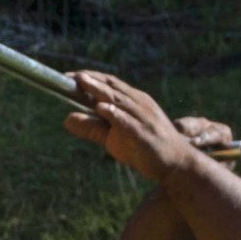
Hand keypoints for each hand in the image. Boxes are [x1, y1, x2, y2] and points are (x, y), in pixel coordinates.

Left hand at [63, 70, 237, 180]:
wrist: (174, 164)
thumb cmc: (143, 148)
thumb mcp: (113, 137)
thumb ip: (91, 127)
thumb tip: (65, 119)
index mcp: (132, 101)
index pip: (108, 84)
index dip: (89, 78)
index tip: (67, 76)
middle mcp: (138, 104)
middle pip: (112, 87)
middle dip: (90, 80)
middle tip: (69, 76)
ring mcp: (142, 117)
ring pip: (118, 100)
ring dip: (99, 90)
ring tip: (82, 82)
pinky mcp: (144, 133)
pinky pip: (128, 121)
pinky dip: (115, 113)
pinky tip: (102, 108)